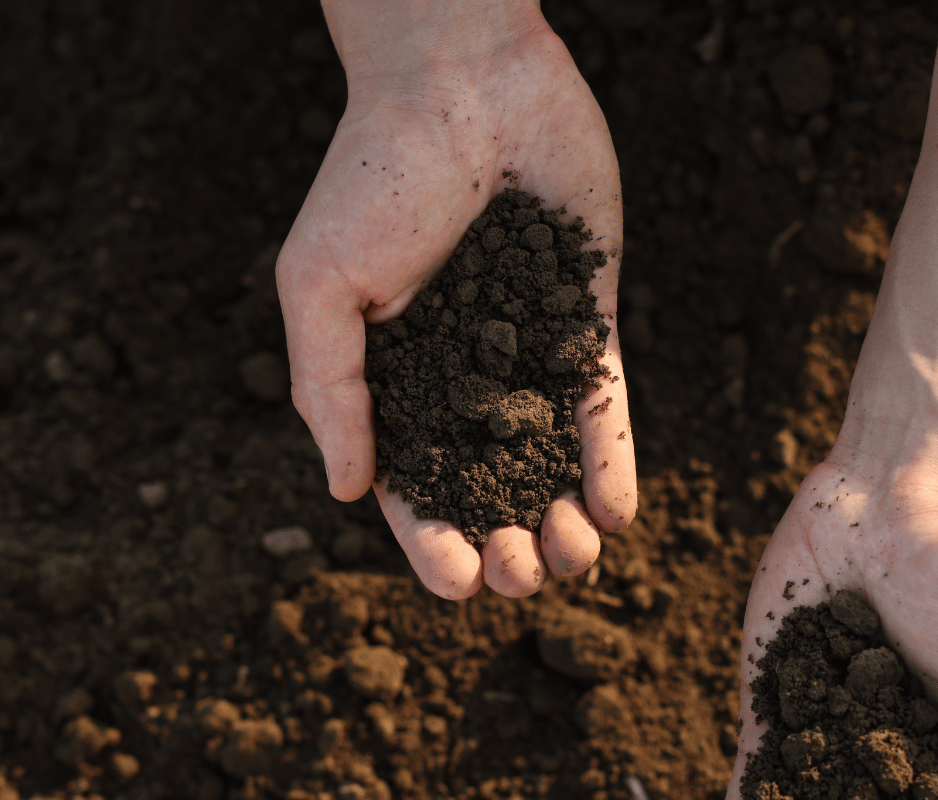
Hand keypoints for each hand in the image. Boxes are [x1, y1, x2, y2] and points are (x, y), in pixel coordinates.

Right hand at [276, 1, 634, 599]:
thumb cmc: (373, 173)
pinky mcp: (585, 320)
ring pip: (547, 461)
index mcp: (390, 377)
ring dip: (562, 523)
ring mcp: (526, 351)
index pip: (411, 484)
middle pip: (486, 489)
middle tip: (521, 574)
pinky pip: (600, 405)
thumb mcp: (320, 283)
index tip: (456, 582)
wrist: (462, 80)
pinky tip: (617, 512)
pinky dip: (610, 461)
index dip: (430, 542)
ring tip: (572, 553)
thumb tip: (346, 491)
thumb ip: (331, 387)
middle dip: (504, 547)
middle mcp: (461, 377)